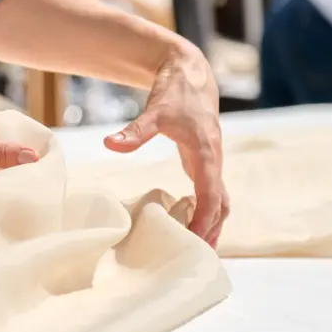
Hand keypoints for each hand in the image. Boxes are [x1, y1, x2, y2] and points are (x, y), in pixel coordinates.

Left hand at [104, 41, 228, 247]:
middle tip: (199, 257)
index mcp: (207, 152)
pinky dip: (207, 212)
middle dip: (212, 230)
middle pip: (221, 204)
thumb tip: (110, 144)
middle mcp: (215, 160)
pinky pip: (212, 194)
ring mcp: (212, 162)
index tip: (193, 239)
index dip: (204, 218)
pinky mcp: (206, 162)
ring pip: (220, 201)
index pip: (211, 194)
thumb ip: (135, 131)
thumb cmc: (175, 93)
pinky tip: (193, 225)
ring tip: (200, 250)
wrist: (190, 74)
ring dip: (213, 225)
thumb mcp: (155, 111)